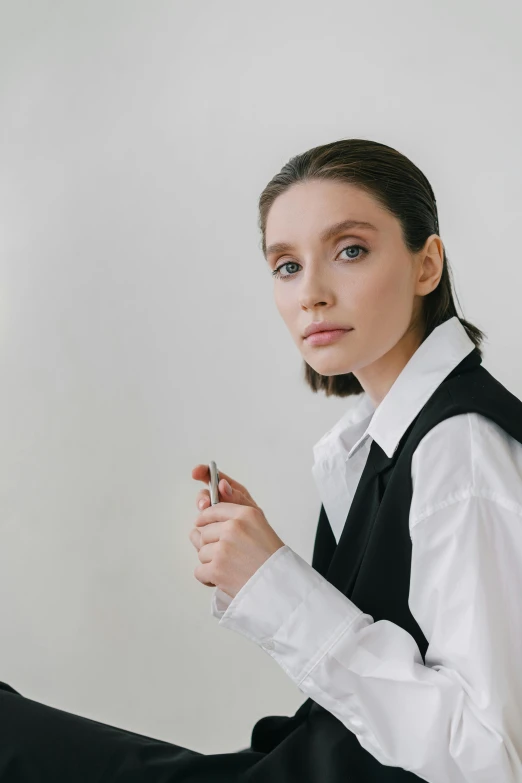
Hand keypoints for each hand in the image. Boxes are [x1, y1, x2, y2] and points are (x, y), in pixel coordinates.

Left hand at [190, 464, 284, 597]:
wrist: (280, 587)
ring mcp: (223, 548)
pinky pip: (199, 571)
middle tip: (227, 555)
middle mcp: (233, 528)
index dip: (205, 518)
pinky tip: (223, 578)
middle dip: (211, 544)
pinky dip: (208, 578)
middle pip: (204, 532)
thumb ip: (234, 518)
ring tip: (230, 567)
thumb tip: (201, 521)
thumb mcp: (260, 527)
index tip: (201, 523)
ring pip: (201, 552)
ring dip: (211, 562)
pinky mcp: (216, 568)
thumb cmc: (272, 560)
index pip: (213, 509)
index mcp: (246, 514)